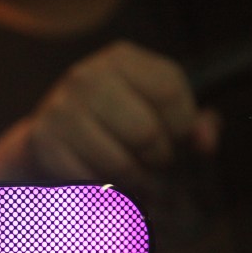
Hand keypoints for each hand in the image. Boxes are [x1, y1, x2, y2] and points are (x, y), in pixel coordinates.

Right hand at [0, 40, 219, 195]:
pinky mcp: (45, 142)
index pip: (170, 92)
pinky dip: (106, 193)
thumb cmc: (116, 123)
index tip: (174, 138)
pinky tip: (107, 184)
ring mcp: (62, 108)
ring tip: (134, 179)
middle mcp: (87, 76)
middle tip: (153, 164)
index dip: (181, 127)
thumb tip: (206, 143)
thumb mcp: (156, 112)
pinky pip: (92, 183)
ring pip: (122, 165)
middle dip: (159, 159)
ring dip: (135, 183)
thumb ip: (193, 126)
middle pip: (147, 133)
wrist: (51, 135)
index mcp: (121, 58)